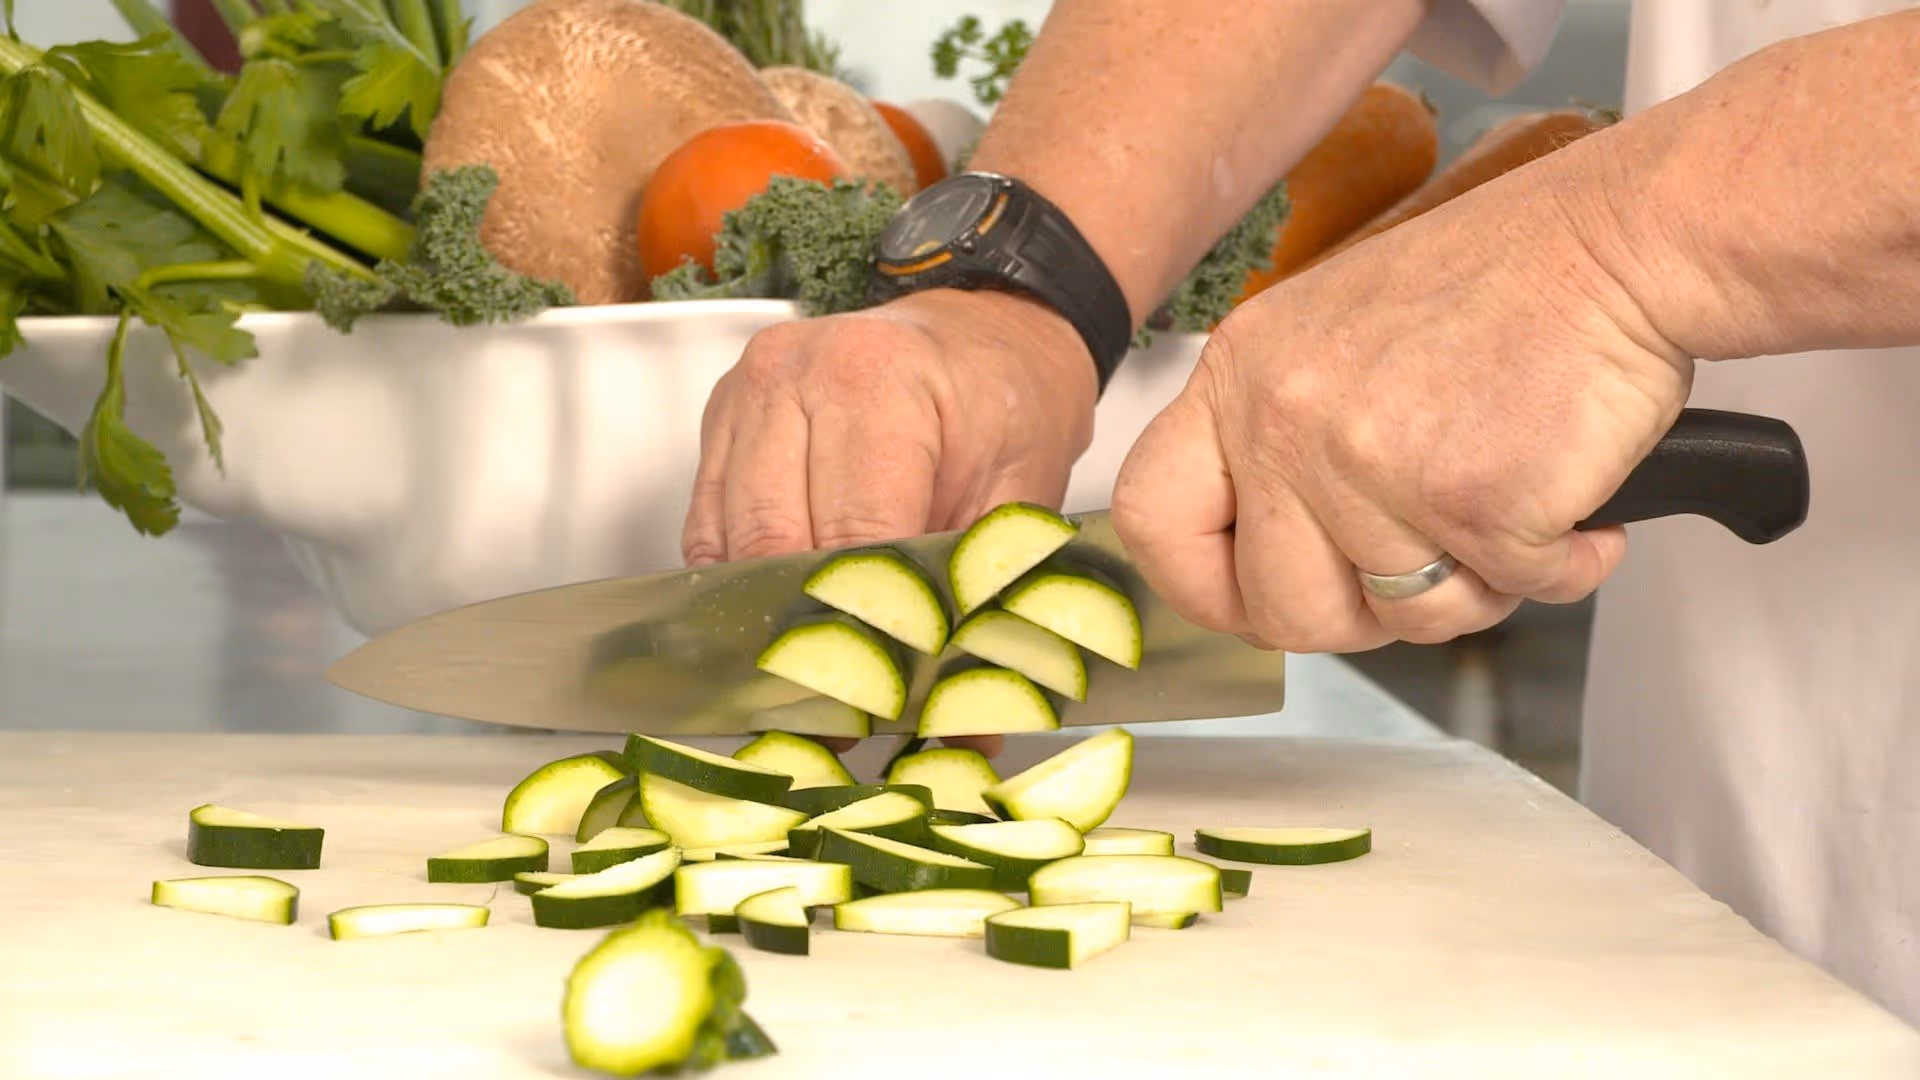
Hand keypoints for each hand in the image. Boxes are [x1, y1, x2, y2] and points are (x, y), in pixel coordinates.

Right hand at [685, 287, 1101, 756]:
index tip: (868, 705)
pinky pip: (706, 525)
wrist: (988, 332)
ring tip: (812, 673)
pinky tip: (780, 616)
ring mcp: (748, 392)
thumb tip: (964, 727)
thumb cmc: (1006, 402)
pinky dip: (739, 581)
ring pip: (727, 543)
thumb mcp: (1023, 502)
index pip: (847, 538)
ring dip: (765, 616)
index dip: (856, 633)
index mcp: (878, 384)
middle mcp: (796, 377)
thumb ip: (988, 610)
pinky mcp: (722, 415)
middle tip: (837, 710)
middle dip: (805, 637)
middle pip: (774, 545)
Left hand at [1112, 152, 1693, 652]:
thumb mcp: (1332, 341)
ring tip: (1507, 502)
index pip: (1150, 518)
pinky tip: (1570, 503)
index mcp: (1242, 375)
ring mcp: (1372, 461)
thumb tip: (1263, 569)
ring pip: (1403, 618)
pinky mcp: (1470, 498)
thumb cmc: (1501, 290)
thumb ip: (1279, 445)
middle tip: (1424, 567)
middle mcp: (1287, 416)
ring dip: (1474, 586)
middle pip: (1277, 609)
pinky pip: (1509, 595)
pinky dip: (1559, 567)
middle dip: (1360, 617)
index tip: (1252, 600)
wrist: (1622, 241)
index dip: (1201, 587)